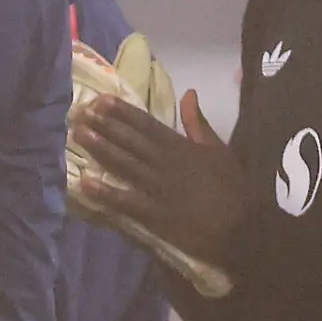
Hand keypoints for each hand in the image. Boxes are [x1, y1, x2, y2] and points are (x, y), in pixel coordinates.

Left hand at [71, 85, 249, 272]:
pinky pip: (126, 201)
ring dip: (100, 149)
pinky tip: (85, 183)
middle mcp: (166, 163)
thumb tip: (189, 94)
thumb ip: (199, 123)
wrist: (243, 226)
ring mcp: (159, 189)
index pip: (146, 125)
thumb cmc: (233, 188)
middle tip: (79, 112)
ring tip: (78, 135)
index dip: (122, 112)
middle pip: (130, 141)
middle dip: (104, 125)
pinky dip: (106, 192)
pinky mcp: (155, 215)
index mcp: (181, 147)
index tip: (100, 100)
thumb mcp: (220, 149)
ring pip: (125, 164)